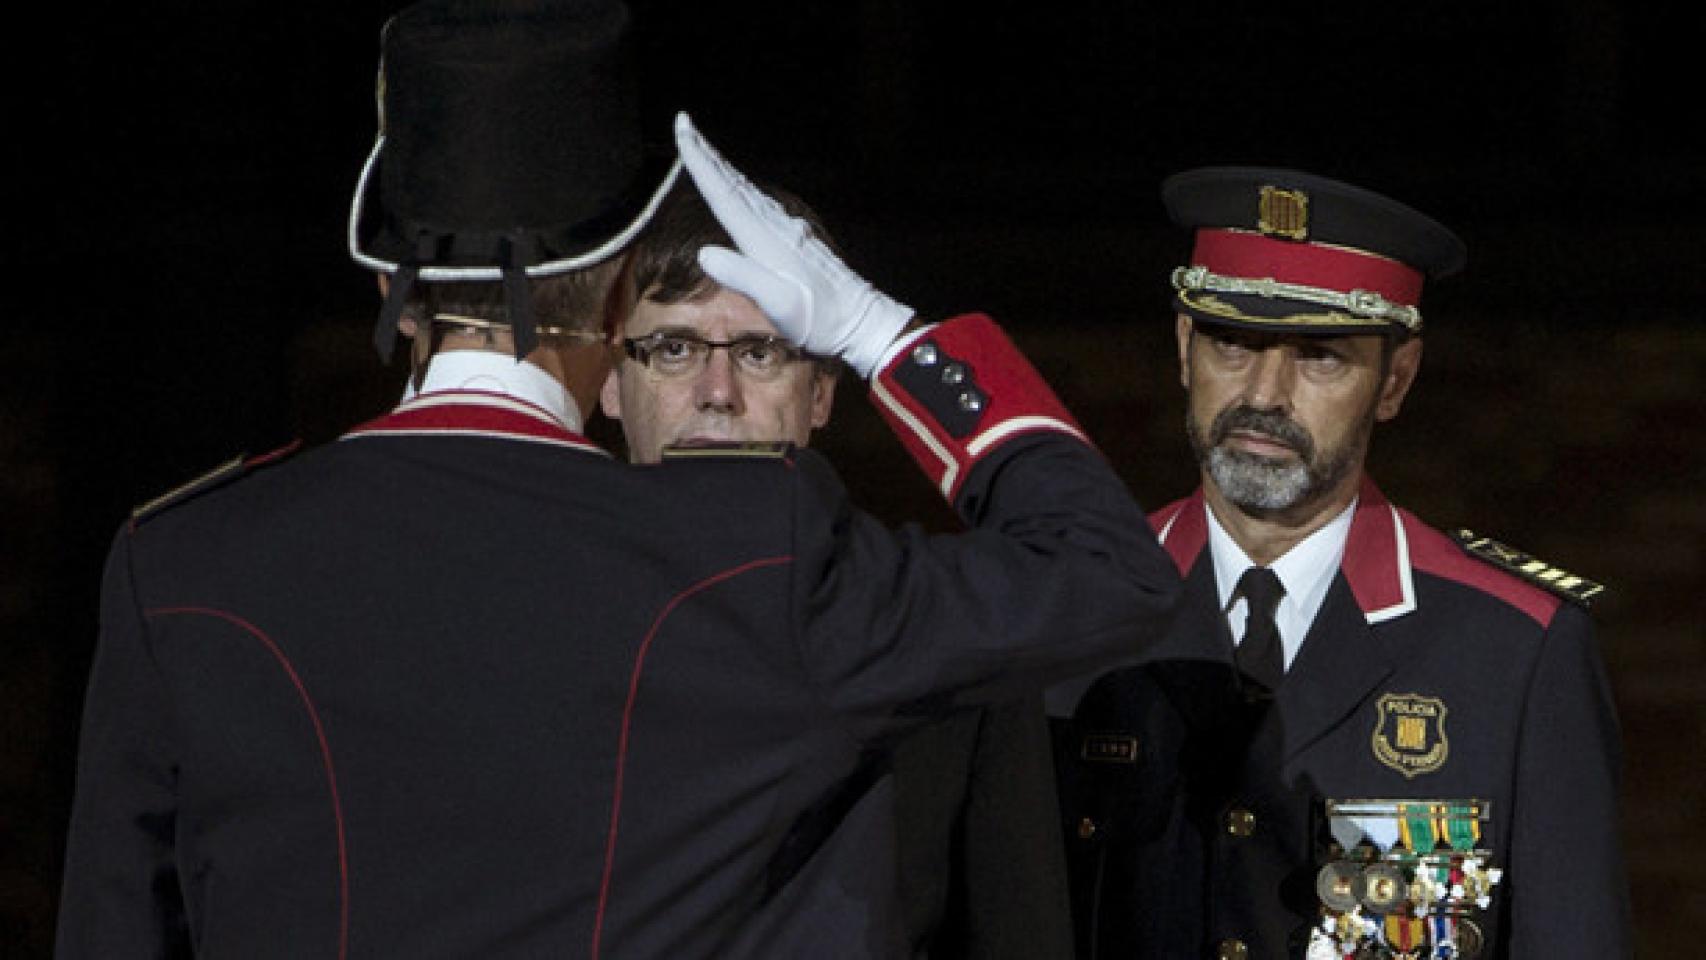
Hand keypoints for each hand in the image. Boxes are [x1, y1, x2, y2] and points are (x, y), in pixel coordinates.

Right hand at [674, 112, 914, 378]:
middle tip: (685, 124)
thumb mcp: (780, 304)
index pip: (724, 194)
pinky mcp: (796, 239)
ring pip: (747, 191)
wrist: (862, 323)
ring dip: (722, 169)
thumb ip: (744, 276)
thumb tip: (704, 252)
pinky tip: (740, 190)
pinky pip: (759, 204)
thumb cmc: (821, 320)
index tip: (684, 129)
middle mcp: (777, 227)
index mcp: (766, 240)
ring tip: (702, 150)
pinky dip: (741, 189)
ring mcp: (789, 230)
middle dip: (706, 154)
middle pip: (734, 183)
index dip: (700, 162)